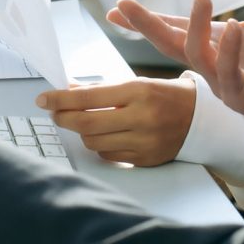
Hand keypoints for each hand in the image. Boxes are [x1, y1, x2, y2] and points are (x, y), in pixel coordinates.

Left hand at [36, 77, 195, 165]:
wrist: (200, 118)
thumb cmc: (164, 96)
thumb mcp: (136, 84)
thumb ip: (102, 90)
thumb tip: (68, 90)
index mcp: (137, 91)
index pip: (88, 97)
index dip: (61, 99)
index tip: (43, 99)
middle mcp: (141, 117)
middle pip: (86, 123)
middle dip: (63, 118)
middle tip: (55, 112)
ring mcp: (143, 141)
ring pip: (94, 142)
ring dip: (81, 132)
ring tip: (82, 122)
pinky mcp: (145, 159)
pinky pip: (109, 155)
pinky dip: (100, 145)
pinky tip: (103, 135)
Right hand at [111, 0, 243, 163]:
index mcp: (220, 43)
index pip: (176, 28)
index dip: (147, 19)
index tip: (117, 7)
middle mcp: (215, 64)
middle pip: (170, 43)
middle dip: (145, 25)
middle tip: (123, 5)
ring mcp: (227, 83)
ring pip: (194, 56)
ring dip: (193, 26)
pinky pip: (228, 75)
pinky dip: (228, 50)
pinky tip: (235, 27)